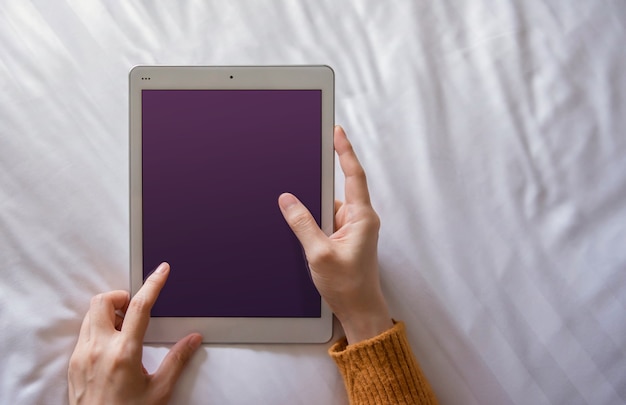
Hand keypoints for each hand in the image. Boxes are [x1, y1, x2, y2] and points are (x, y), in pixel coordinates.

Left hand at [68, 263, 201, 404]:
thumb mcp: (159, 390)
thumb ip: (177, 360)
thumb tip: (192, 339)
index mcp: (124, 353)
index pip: (139, 307)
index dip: (153, 284)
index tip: (161, 271)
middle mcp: (98, 350)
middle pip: (103, 301)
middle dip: (120, 296)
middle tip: (135, 307)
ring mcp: (82, 356)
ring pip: (90, 315)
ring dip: (108, 312)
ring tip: (125, 328)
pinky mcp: (73, 364)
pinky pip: (83, 333)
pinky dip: (98, 328)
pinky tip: (112, 345)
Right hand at [279, 126, 392, 343]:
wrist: (359, 310)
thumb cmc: (347, 286)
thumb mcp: (318, 253)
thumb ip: (302, 223)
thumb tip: (288, 199)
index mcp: (362, 217)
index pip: (354, 175)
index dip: (345, 151)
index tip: (337, 131)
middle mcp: (360, 219)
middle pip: (338, 188)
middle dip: (319, 180)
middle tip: (301, 166)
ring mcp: (353, 229)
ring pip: (329, 206)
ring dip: (314, 207)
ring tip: (298, 215)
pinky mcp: (345, 238)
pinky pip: (327, 220)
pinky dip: (314, 221)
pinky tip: (301, 228)